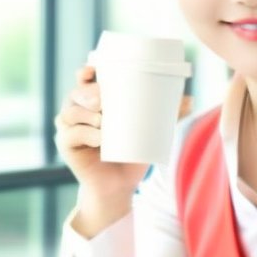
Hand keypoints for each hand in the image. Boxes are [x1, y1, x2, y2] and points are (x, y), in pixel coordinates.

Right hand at [55, 64, 192, 237]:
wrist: (118, 186)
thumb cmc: (131, 154)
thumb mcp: (149, 132)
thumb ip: (167, 115)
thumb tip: (190, 100)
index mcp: (92, 102)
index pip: (84, 80)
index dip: (86, 72)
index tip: (95, 70)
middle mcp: (76, 112)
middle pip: (75, 94)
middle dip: (86, 93)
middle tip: (103, 99)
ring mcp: (69, 129)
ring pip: (70, 113)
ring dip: (85, 113)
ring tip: (102, 119)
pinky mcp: (66, 147)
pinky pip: (71, 136)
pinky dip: (85, 134)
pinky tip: (98, 136)